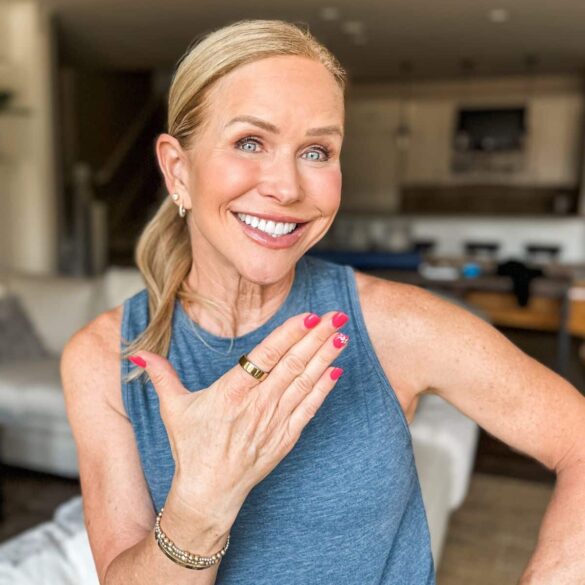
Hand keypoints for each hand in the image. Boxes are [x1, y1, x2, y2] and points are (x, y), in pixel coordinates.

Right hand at [129, 310, 348, 524]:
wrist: (208, 494)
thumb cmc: (191, 449)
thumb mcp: (173, 408)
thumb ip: (161, 375)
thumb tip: (138, 352)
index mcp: (232, 392)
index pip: (266, 356)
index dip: (290, 334)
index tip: (309, 315)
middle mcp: (257, 405)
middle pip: (293, 365)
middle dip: (318, 337)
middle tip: (338, 314)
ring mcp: (274, 422)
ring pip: (305, 383)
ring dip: (326, 357)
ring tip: (343, 334)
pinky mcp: (286, 438)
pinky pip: (309, 409)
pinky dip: (324, 389)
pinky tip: (337, 371)